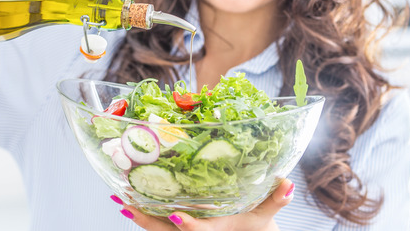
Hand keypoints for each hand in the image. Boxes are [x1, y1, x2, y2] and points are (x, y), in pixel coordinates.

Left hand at [113, 179, 293, 230]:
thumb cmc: (256, 226)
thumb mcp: (266, 215)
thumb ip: (276, 200)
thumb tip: (287, 183)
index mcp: (217, 230)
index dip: (189, 226)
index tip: (176, 216)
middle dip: (147, 220)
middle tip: (126, 205)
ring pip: (159, 230)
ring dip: (140, 216)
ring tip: (121, 201)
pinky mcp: (179, 229)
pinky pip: (159, 225)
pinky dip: (145, 215)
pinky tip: (131, 202)